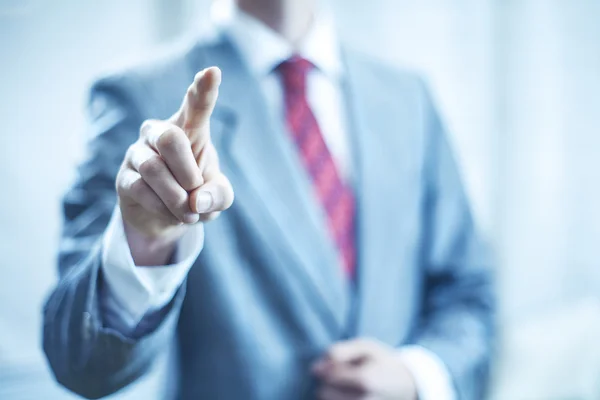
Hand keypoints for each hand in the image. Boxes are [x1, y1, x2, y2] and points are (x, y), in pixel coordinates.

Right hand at [115, 67, 233, 263]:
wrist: (167, 219)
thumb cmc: (196, 195)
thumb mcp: (217, 198)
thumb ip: (218, 195)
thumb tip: (197, 200)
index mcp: (190, 129)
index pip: (196, 105)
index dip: (203, 89)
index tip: (213, 72)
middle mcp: (159, 133)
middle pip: (169, 138)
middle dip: (186, 171)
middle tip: (195, 190)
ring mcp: (138, 153)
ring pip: (154, 169)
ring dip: (176, 197)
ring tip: (188, 213)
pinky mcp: (125, 177)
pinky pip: (141, 190)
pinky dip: (163, 208)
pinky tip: (171, 214)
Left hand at [312, 338, 417, 399]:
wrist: (407, 386)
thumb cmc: (383, 362)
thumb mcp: (366, 346)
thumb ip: (340, 351)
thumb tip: (314, 369)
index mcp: (365, 380)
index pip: (327, 376)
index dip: (328, 366)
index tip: (341, 363)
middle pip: (323, 393)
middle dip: (329, 382)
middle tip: (347, 376)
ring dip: (332, 394)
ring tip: (349, 387)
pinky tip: (348, 395)